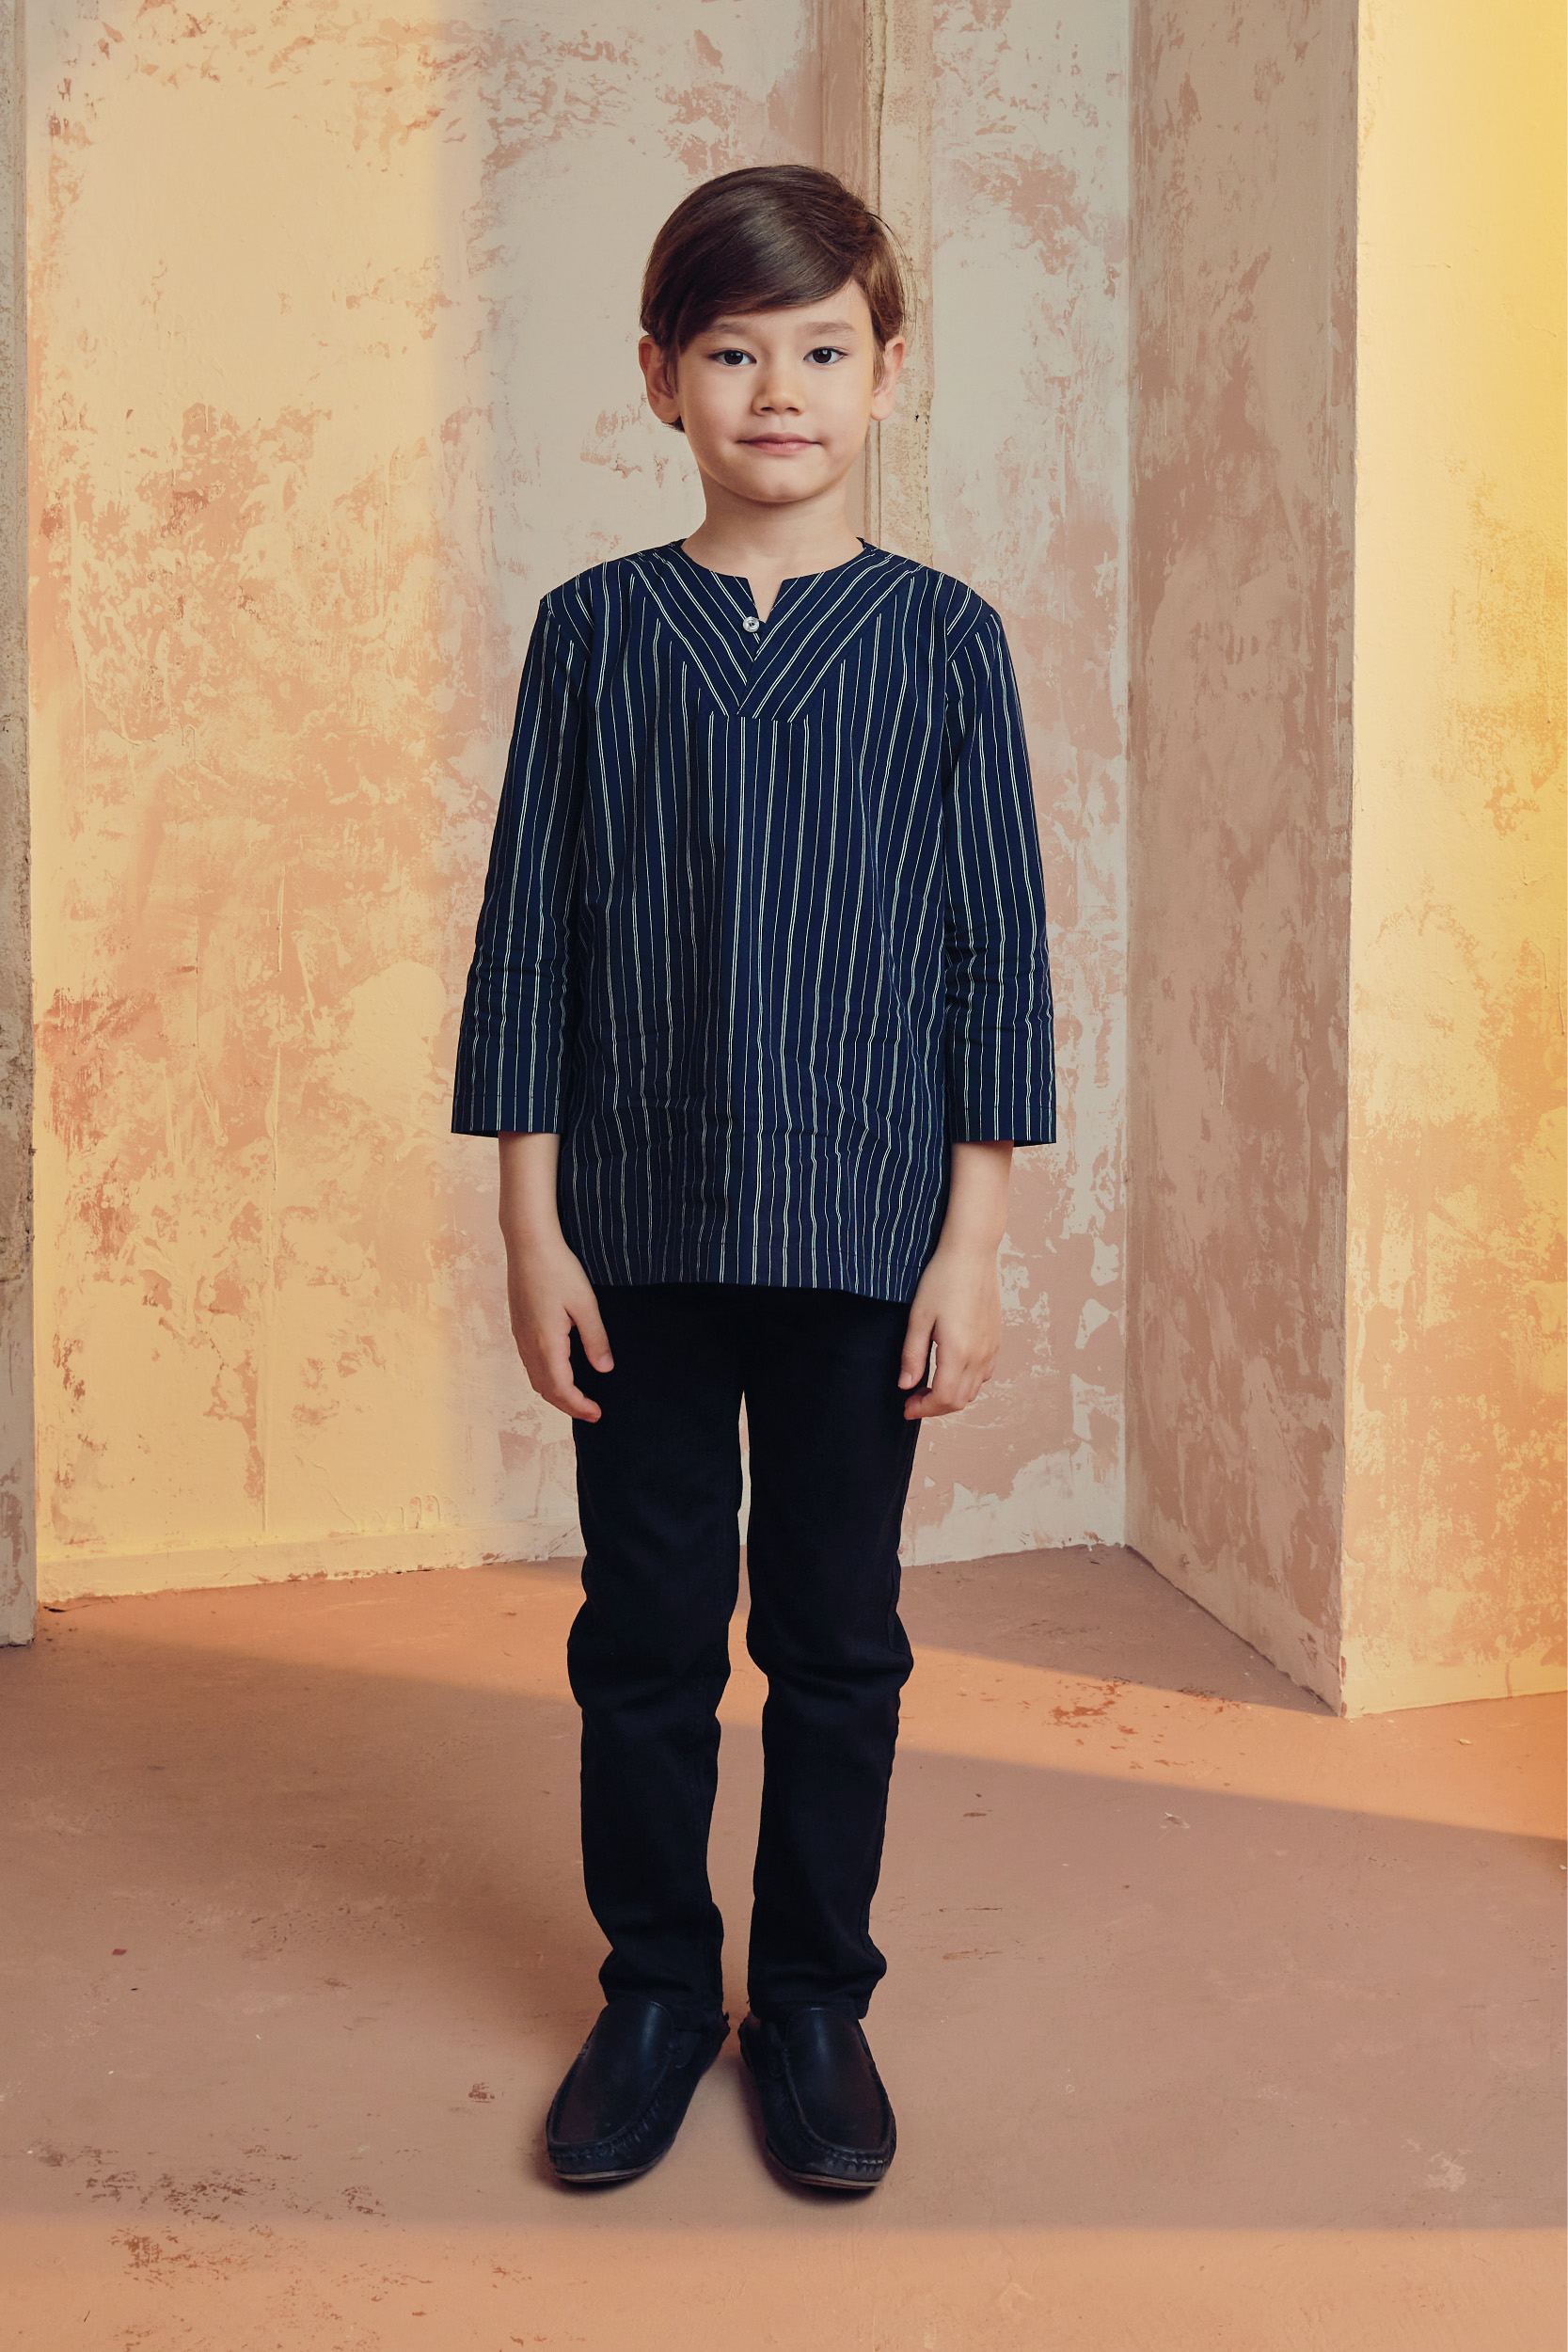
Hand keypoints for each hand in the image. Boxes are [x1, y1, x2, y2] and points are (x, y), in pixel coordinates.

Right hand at [503, 1220, 613, 1420]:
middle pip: (545, 1389)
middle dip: (568, 1405)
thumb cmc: (558, 1269)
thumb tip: (605, 1368)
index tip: (597, 1414)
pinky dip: (546, 1378)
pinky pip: (530, 1364)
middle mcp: (528, 1344)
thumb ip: (595, 1338)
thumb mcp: (585, 1303)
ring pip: (536, 1378)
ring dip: (556, 1393)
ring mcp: (520, 1336)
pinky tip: (561, 1372)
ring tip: (578, 1398)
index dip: (579, 1406)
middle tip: (592, 1412)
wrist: (528, 1244)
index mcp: (546, 1343)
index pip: (561, 1389)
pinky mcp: (519, 1327)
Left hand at [896, 1239, 1003, 1419]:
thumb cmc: (942, 1280)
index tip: (905, 1406)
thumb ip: (912, 1355)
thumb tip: (906, 1386)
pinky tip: (951, 1370)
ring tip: (928, 1386)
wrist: (972, 1253)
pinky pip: (985, 1374)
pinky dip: (967, 1382)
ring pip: (974, 1390)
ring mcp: (991, 1348)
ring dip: (951, 1396)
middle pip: (960, 1400)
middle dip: (934, 1407)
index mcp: (958, 1352)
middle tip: (912, 1398)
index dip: (922, 1409)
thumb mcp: (918, 1317)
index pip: (943, 1399)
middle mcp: (980, 1355)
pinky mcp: (996, 1339)